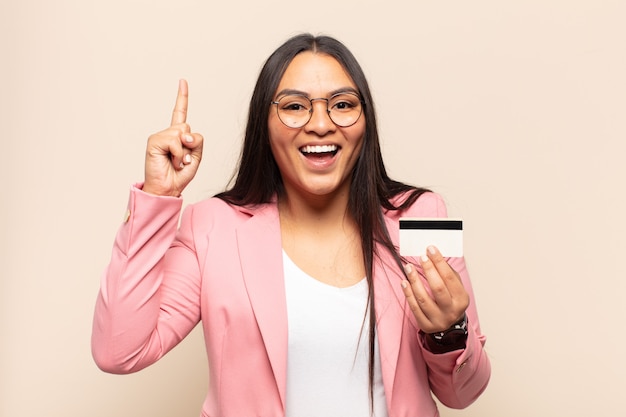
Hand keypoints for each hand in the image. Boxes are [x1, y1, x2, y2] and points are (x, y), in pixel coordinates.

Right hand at [143, 79, 203, 196]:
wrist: (167, 189)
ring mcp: (159, 137)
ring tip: (176, 162)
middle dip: (191, 145)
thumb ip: (197, 142)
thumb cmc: (179, 175)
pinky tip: (171, 161)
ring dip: (184, 152)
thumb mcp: (196, 157)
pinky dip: (178, 154)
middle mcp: (167, 134)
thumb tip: (185, 134)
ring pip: (182, 133)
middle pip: (187, 127)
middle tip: (182, 160)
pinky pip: (175, 142)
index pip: (180, 113)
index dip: (182, 97)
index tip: (182, 81)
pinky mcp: (154, 141)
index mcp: (177, 137)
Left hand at [401, 246, 468, 333]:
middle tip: (421, 257)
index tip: (431, 249)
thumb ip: (447, 272)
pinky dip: (408, 293)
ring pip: (423, 299)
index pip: (450, 278)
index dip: (439, 262)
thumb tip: (434, 256)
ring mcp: (438, 320)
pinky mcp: (426, 325)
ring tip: (409, 268)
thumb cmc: (451, 301)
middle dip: (428, 270)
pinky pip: (414, 307)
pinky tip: (404, 282)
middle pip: (438, 288)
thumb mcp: (455, 287)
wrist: (449, 324)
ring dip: (414, 280)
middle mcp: (451, 311)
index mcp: (461, 299)